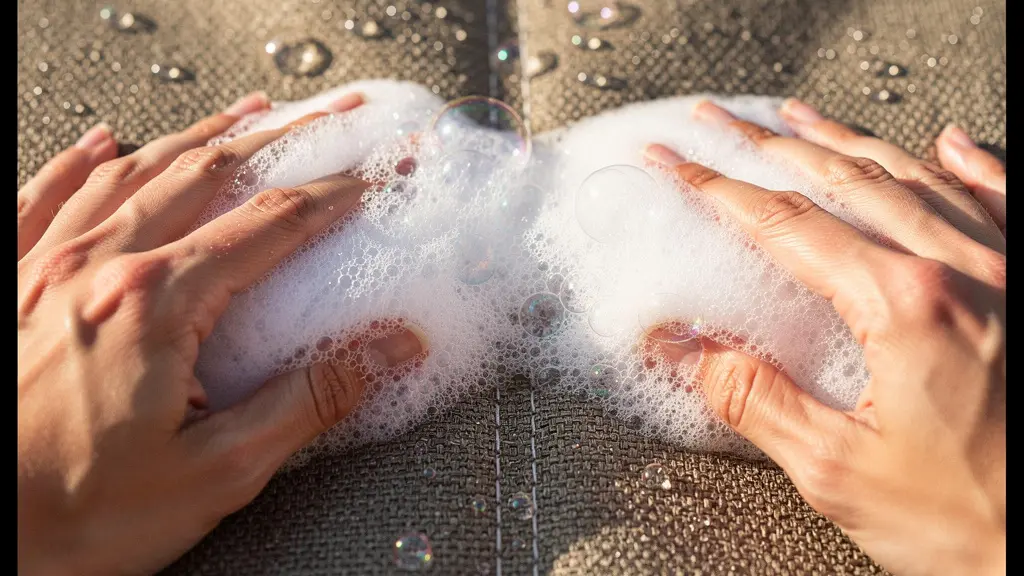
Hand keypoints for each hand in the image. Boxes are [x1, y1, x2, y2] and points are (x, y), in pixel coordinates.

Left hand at [17, 91, 426, 574]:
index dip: (331, 194)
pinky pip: (42, 197)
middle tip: (324, 117)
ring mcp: (41, 271)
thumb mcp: (221, 470)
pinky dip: (81, 162)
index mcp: (154, 304)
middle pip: (205, 176)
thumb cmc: (79, 519)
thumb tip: (391, 349)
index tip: (371, 175)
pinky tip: (102, 142)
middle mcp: (95, 268)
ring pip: (132, 172)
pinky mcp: (7, 289)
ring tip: (243, 115)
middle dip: (276, 139)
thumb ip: (311, 399)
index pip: (268, 225)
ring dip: (196, 137)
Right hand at [644, 99, 1004, 575]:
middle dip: (769, 145)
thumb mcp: (837, 469)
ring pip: (915, 178)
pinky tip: (948, 144)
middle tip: (719, 124)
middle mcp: (964, 272)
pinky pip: (1002, 202)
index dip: (720, 189)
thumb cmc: (978, 524)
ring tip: (799, 119)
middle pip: (844, 182)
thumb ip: (754, 398)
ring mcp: (1008, 273)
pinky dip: (971, 165)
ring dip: (848, 141)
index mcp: (906, 306)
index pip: (787, 226)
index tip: (678, 165)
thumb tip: (689, 350)